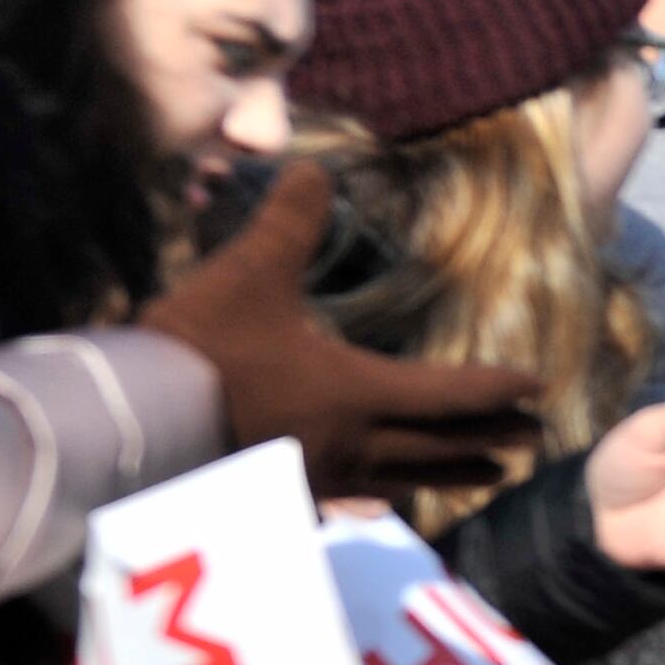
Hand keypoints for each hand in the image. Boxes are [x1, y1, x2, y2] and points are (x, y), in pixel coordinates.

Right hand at [140, 159, 543, 497]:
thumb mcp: (247, 274)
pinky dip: (387, 494)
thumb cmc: (196, 349)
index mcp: (357, 394)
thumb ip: (288, 224)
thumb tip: (308, 165)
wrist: (129, 427)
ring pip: (404, 480)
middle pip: (440, 446)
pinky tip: (387, 495)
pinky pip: (354, 498)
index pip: (447, 394)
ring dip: (451, 474)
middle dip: (490, 438)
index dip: (493, 389)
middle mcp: (352, 446)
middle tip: (534, 440)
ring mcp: (318, 480)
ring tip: (488, 475)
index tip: (535, 387)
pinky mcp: (281, 499)